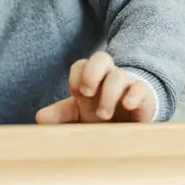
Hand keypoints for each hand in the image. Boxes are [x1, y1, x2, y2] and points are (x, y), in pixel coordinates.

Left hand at [35, 51, 156, 123]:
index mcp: (92, 79)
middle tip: (86, 94)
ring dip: (108, 93)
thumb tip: (39, 117)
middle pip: (101, 58)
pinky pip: (141, 87)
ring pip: (118, 75)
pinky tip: (127, 105)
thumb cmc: (103, 115)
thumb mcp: (80, 116)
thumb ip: (61, 115)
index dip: (76, 76)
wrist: (133, 126)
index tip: (76, 93)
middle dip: (91, 73)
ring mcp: (127, 85)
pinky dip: (133, 94)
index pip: (81, 64)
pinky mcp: (145, 97)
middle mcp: (109, 77)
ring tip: (103, 115)